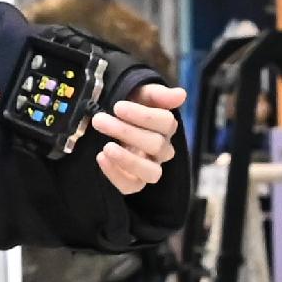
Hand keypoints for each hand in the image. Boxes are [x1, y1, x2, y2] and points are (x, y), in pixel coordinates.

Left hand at [92, 80, 183, 196]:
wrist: (104, 124)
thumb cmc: (125, 108)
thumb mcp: (138, 94)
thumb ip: (157, 94)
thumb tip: (181, 94)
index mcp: (165, 127)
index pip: (166, 123)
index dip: (143, 116)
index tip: (118, 107)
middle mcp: (162, 150)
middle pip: (156, 145)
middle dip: (126, 132)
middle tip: (100, 120)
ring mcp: (149, 168)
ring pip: (152, 173)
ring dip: (128, 160)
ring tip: (107, 147)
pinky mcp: (134, 183)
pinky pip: (131, 187)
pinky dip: (116, 174)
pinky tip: (101, 158)